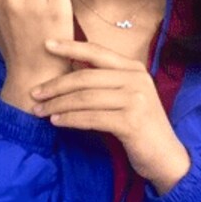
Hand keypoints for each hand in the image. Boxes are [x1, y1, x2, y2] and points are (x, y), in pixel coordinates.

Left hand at [31, 39, 190, 194]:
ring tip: (39, 111)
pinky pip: (91, 118)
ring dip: (57, 105)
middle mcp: (136, 79)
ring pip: (84, 98)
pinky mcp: (131, 121)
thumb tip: (70, 66)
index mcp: (134, 68)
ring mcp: (135, 99)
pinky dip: (70, 120)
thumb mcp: (127, 96)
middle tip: (34, 93)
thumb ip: (106, 81)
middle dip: (55, 86)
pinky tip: (56, 122)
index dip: (70, 47)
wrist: (166, 157)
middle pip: (85, 77)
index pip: (97, 52)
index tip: (46, 45)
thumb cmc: (140, 127)